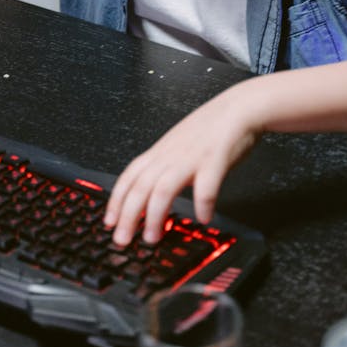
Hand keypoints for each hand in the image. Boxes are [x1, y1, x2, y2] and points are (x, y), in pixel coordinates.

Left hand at [104, 83, 260, 245]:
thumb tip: (152, 191)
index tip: (109, 221)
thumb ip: (165, 166)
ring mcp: (192, 157)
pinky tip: (203, 218)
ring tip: (152, 237)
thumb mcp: (178, 145)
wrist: (238, 108)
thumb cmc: (211, 128)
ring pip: (164, 187)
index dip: (116, 199)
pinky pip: (207, 185)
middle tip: (122, 239)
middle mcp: (171, 155)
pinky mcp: (215, 159)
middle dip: (128, 215)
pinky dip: (203, 203)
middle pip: (141, 186)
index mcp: (161, 152)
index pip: (130, 176)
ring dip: (155, 215)